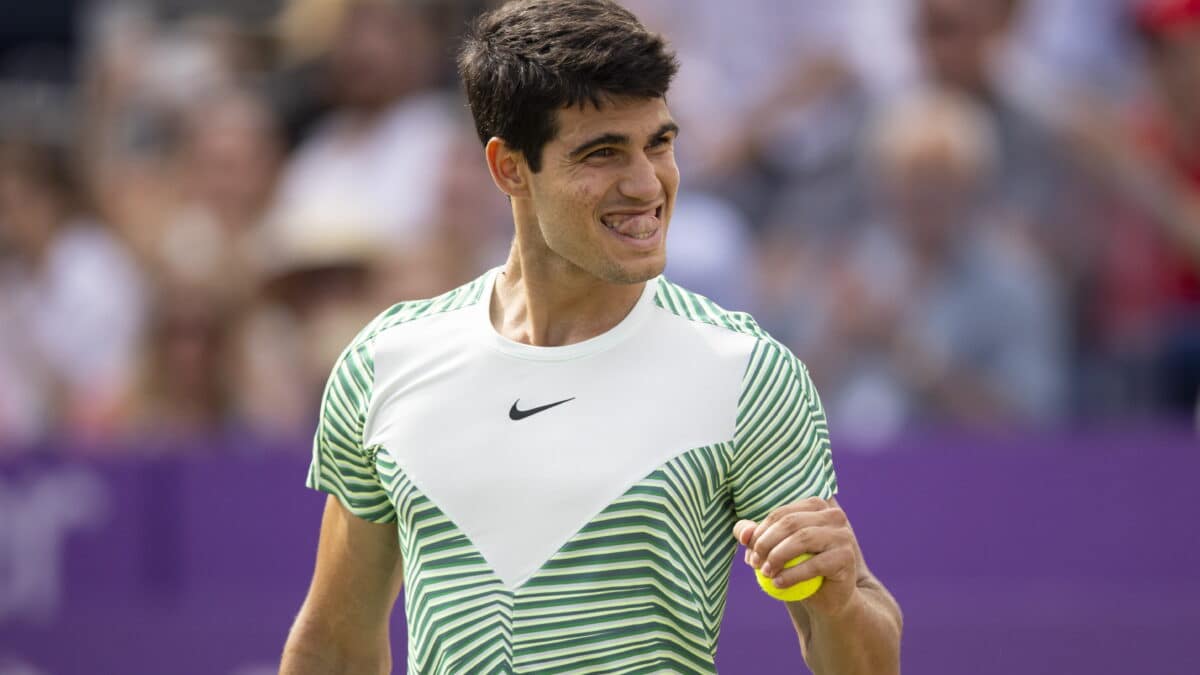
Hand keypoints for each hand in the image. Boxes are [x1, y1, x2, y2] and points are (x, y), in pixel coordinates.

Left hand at [733, 497, 860, 616]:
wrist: (829, 597)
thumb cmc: (800, 569)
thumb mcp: (775, 550)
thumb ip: (756, 538)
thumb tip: (743, 534)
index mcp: (816, 506)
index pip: (781, 514)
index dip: (760, 533)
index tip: (749, 553)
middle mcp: (833, 515)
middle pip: (790, 523)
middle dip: (766, 543)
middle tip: (754, 564)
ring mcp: (843, 535)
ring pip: (803, 538)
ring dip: (777, 557)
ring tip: (765, 573)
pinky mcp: (846, 557)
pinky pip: (815, 564)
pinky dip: (792, 574)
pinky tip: (778, 583)